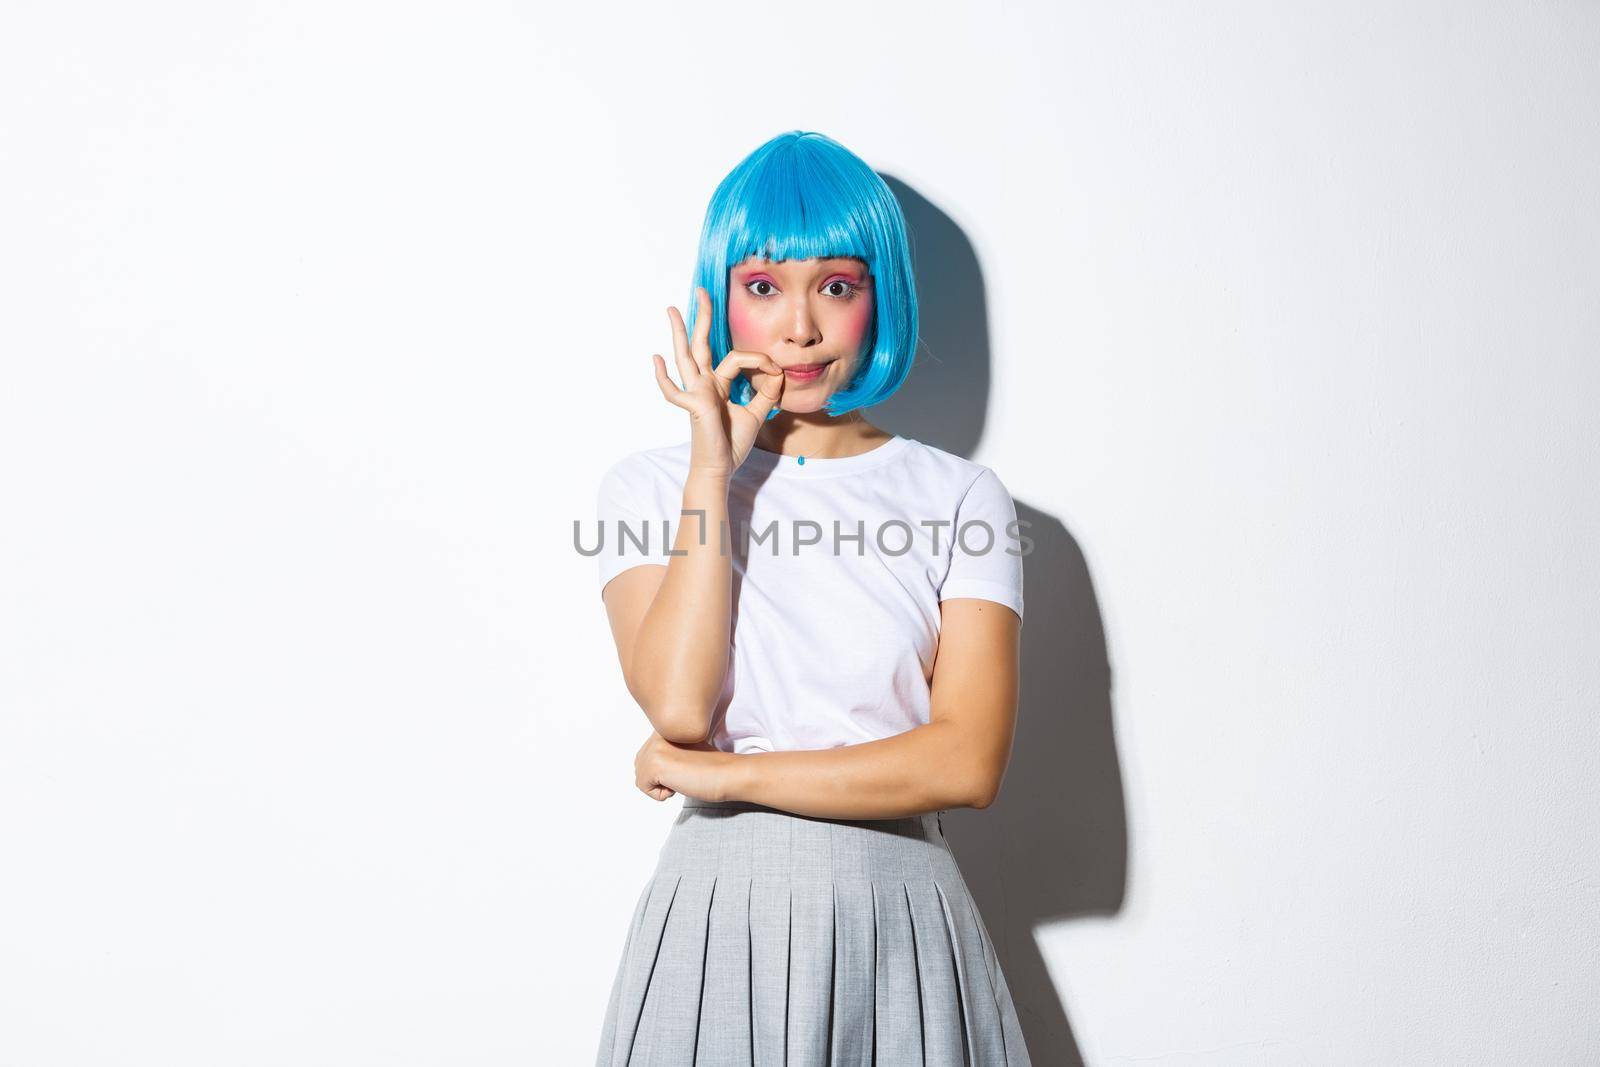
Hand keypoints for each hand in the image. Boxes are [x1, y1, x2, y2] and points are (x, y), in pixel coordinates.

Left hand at [634, 729, 732, 802]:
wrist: (728, 773)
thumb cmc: (712, 767)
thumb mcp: (684, 752)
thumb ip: (666, 752)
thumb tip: (647, 769)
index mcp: (666, 728)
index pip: (646, 755)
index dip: (664, 769)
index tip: (687, 766)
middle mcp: (658, 733)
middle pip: (640, 766)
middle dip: (659, 778)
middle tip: (685, 774)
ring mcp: (656, 747)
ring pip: (640, 777)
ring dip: (660, 785)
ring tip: (683, 777)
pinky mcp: (656, 764)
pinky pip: (644, 787)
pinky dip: (661, 794)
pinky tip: (680, 784)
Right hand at [653, 287, 783, 478]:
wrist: (721, 469)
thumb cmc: (732, 445)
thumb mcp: (756, 414)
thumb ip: (767, 394)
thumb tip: (778, 373)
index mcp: (718, 384)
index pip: (736, 358)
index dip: (760, 361)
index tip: (778, 372)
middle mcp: (704, 384)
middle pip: (701, 344)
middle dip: (703, 317)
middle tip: (701, 291)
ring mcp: (696, 392)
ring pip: (686, 356)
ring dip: (679, 332)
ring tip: (673, 309)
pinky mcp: (693, 405)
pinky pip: (674, 390)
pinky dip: (663, 376)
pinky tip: (656, 359)